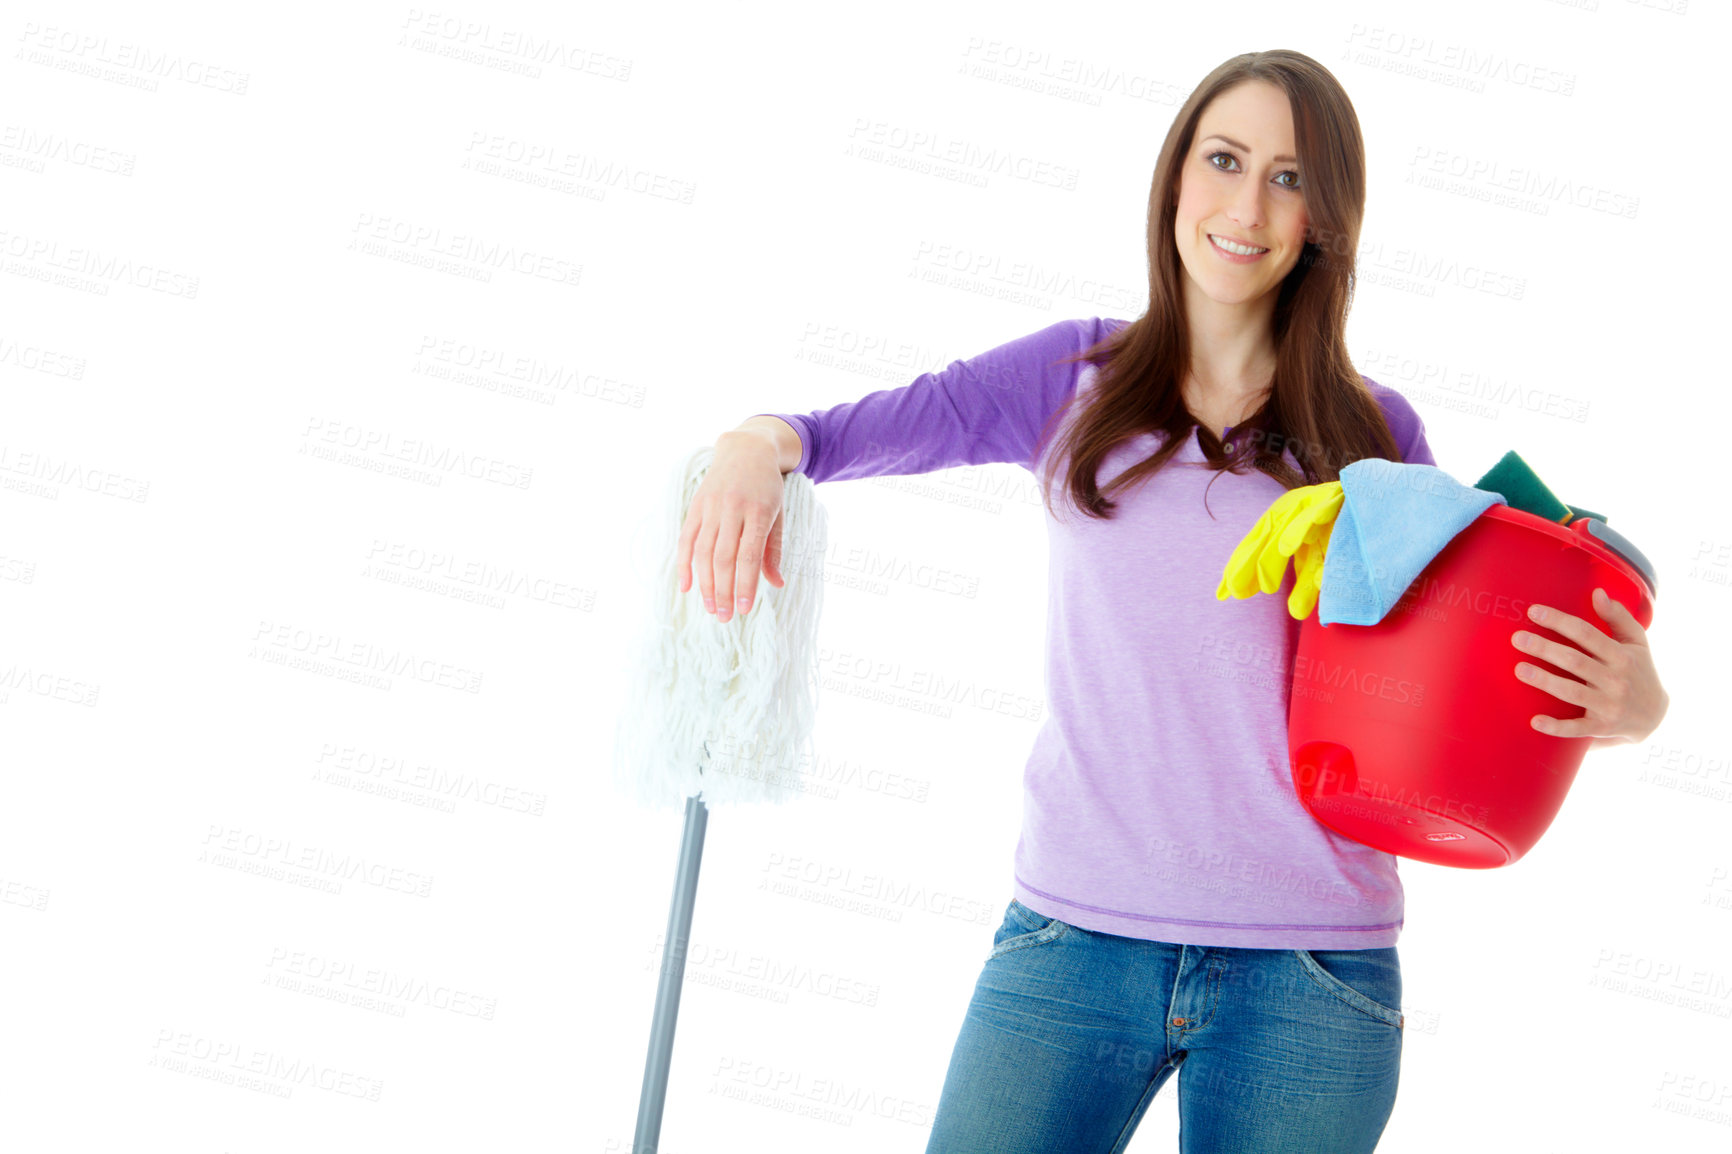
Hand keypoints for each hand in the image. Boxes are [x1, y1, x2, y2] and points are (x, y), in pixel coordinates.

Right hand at [675, 433, 787, 622]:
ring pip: (703, 552)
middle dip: (723, 591)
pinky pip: (686, 539)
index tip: (744, 609)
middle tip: (724, 617)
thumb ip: (774, 549)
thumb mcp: (778, 514)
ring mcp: (711, 506)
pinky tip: (686, 586)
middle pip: (724, 558)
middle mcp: (732, 509)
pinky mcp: (696, 505)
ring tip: (710, 608)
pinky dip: (684, 564)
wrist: (746, 449)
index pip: (749, 556)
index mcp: (758, 512)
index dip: (745, 585)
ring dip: (705, 583)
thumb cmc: (767, 487)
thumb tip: (777, 584)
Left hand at [1510, 587, 1668, 748]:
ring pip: (1573, 692)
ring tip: (1519, 669)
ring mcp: (1609, 705)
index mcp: (1621, 656)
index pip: (1586, 634)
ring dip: (1545, 681)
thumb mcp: (1637, 642)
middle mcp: (1616, 680)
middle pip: (1575, 661)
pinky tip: (1534, 721)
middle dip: (1545, 649)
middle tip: (1517, 638)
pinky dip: (1556, 727)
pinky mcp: (1601, 728)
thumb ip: (1618, 616)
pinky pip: (1577, 729)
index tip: (1533, 611)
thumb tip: (1598, 592)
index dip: (1559, 621)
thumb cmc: (1639, 671)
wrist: (1655, 716)